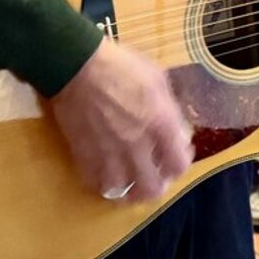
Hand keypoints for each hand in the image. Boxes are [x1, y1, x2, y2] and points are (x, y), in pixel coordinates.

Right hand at [48, 38, 193, 203]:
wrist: (77, 66)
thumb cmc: (121, 65)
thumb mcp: (157, 79)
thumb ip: (168, 108)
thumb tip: (174, 129)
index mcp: (159, 123)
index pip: (179, 165)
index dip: (180, 163)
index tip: (177, 153)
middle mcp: (136, 145)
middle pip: (152, 188)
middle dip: (158, 184)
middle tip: (156, 173)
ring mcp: (109, 154)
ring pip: (124, 193)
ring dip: (130, 187)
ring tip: (132, 178)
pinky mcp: (84, 156)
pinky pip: (97, 184)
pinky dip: (105, 183)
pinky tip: (108, 172)